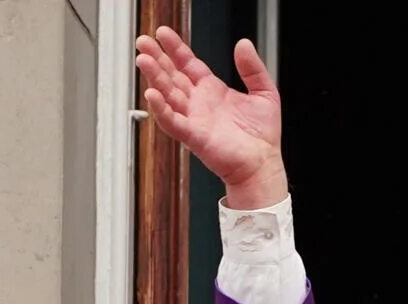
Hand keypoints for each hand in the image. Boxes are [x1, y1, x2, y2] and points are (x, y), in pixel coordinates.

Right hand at [135, 26, 287, 208]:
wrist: (263, 164)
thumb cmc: (262, 136)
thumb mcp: (264, 92)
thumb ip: (252, 67)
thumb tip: (244, 44)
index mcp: (212, 91)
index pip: (188, 64)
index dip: (175, 48)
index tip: (163, 34)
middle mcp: (199, 104)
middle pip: (172, 76)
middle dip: (157, 58)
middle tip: (143, 42)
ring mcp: (194, 119)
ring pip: (168, 94)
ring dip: (154, 77)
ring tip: (144, 60)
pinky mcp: (193, 136)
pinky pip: (172, 121)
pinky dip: (161, 109)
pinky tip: (152, 94)